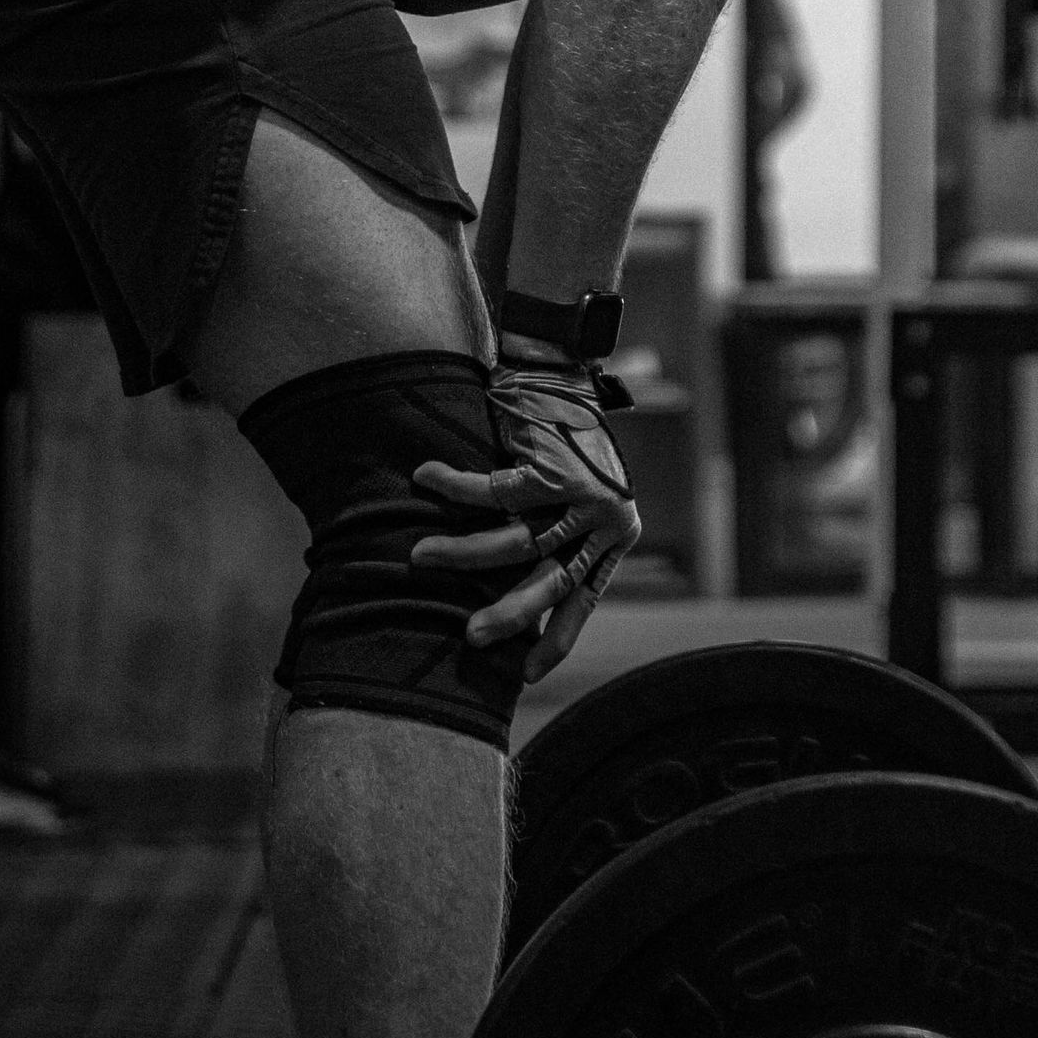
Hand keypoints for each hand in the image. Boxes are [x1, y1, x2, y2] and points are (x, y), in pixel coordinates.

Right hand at [410, 358, 640, 682]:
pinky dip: (453, 487)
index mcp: (616, 533)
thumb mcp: (578, 494)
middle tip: (470, 637)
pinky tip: (424, 479)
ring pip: (513, 543)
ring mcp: (581, 494)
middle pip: (549, 582)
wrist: (570, 365)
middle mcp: (605, 519)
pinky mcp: (552, 466)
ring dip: (461, 553)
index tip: (526, 672)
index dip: (555, 636)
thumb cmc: (568, 432)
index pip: (585, 597)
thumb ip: (562, 536)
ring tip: (421, 556)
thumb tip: (516, 591)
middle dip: (507, 614)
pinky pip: (492, 492)